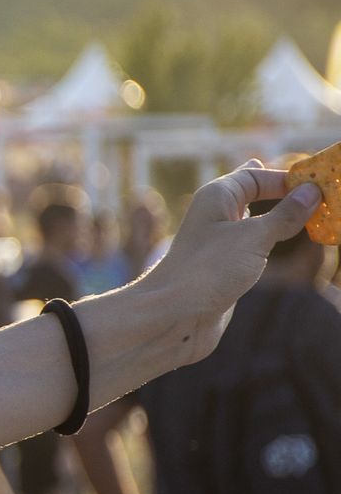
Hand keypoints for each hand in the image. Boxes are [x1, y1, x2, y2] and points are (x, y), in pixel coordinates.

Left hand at [138, 164, 318, 364]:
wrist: (173, 318)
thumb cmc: (207, 270)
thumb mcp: (254, 237)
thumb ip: (285, 215)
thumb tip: (312, 192)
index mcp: (217, 197)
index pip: (257, 176)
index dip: (288, 179)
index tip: (320, 187)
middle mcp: (216, 216)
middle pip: (255, 195)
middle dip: (285, 195)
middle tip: (321, 196)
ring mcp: (219, 243)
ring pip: (256, 221)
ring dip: (282, 219)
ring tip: (315, 215)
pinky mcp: (224, 267)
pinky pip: (254, 245)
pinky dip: (273, 240)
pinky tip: (287, 241)